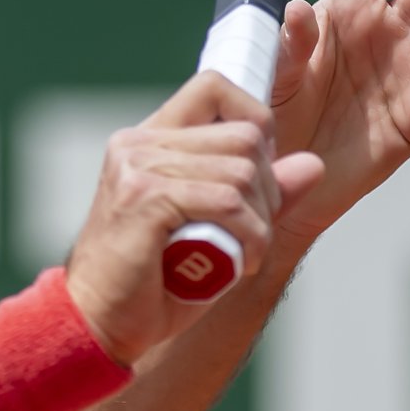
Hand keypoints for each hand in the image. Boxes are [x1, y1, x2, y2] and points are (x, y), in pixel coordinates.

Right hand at [66, 73, 323, 365]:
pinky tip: (240, 265)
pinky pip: (228, 202)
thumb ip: (257, 195)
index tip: (257, 175)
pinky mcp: (144, 198)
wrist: (96, 323)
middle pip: (244, 136)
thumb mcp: (214, 231)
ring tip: (244, 254)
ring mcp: (137, 168)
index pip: (214, 87)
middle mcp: (137, 144)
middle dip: (269, 189)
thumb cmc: (151, 284)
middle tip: (254, 232)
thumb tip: (313, 165)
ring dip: (261, 221)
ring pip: (242, 171)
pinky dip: (250, 238)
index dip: (255, 121)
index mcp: (146, 141)